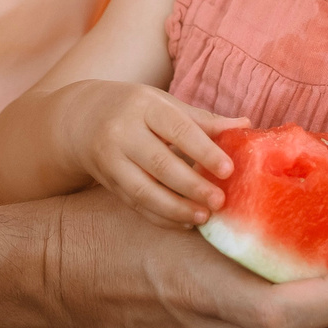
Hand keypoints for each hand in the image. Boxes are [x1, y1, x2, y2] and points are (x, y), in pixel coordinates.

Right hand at [55, 81, 246, 228]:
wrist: (82, 118)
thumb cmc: (137, 109)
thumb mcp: (165, 105)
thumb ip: (203, 120)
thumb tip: (245, 126)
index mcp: (144, 106)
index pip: (176, 129)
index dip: (203, 150)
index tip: (228, 169)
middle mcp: (122, 132)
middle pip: (159, 163)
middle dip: (191, 185)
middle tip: (220, 200)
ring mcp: (110, 159)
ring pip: (143, 190)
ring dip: (175, 208)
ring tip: (203, 217)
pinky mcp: (107, 182)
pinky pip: (135, 204)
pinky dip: (161, 217)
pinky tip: (183, 223)